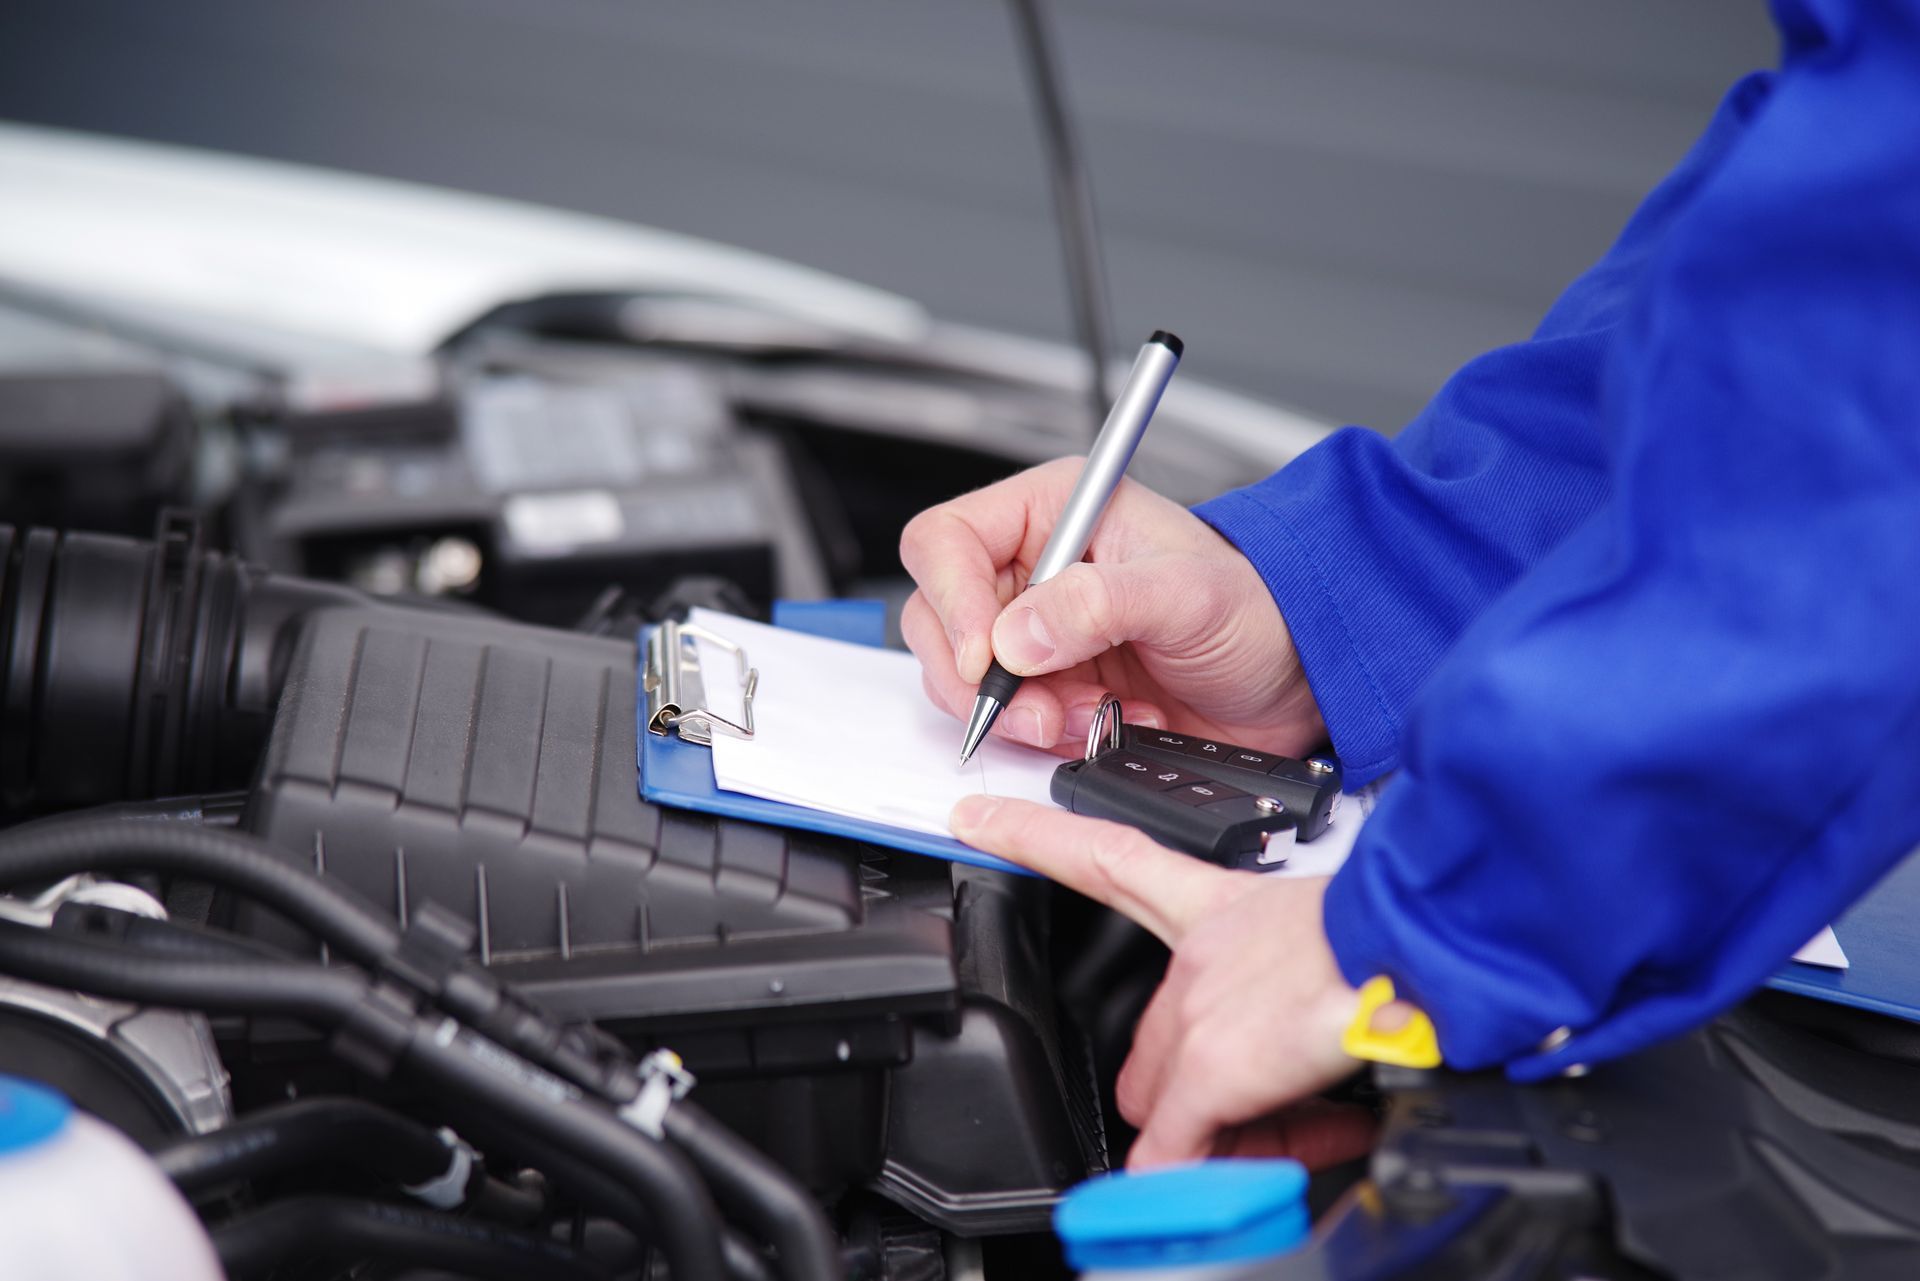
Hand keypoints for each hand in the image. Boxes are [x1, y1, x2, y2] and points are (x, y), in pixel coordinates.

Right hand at [900, 460, 1322, 754]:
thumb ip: (1098, 604)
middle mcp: (1031, 567)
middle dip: (978, 677)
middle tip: (1035, 709)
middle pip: (937, 617)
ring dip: (1014, 713)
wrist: (1294, 679)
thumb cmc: (1255, 610)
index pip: (947, 541)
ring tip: (1081, 717)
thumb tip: (1014, 639)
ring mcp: (1033, 631)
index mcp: (1053, 512)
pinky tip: (1094, 726)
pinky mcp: (1046, 686)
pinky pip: (1003, 718)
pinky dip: (1039, 736)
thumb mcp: (1186, 593)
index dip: (951, 599)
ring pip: (960, 677)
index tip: (983, 658)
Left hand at [950, 795, 1370, 1168]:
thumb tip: (1308, 1056)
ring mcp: (1198, 1008)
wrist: (1431, 949)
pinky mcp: (1210, 1066)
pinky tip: (1222, 1183)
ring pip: (1171, 1098)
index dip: (1035, 834)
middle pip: (1151, 1039)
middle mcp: (1199, 949)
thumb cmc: (1402, 940)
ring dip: (1226, 1131)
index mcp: (1222, 905)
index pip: (1107, 855)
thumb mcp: (1329, 951)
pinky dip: (1190, 1176)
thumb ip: (1292, 996)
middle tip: (1266, 1103)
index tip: (976, 816)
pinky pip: (1173, 1147)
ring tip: (1308, 1128)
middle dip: (1192, 1087)